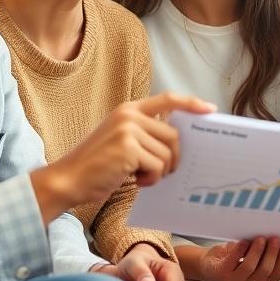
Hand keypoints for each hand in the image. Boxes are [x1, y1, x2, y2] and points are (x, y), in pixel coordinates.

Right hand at [31, 93, 214, 223]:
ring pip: (167, 153)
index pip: (168, 99)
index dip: (191, 103)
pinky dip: (152, 179)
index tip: (210, 110)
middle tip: (159, 171)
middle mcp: (129, 115)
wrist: (69, 179)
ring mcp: (128, 130)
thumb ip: (146, 133)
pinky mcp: (128, 149)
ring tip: (141, 176)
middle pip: (174, 135)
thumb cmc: (98, 166)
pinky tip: (136, 181)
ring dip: (160, 171)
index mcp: (129, 109)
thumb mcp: (121, 140)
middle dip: (173, 158)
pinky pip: (158, 166)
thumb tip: (179, 140)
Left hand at [198, 237, 279, 280]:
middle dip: (273, 255)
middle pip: (266, 272)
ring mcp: (234, 279)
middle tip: (275, 239)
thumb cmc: (230, 256)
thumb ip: (262, 250)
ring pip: (251, 268)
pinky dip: (240, 250)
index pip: (277, 275)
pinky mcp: (222, 274)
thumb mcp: (249, 254)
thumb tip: (277, 234)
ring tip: (261, 239)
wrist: (206, 263)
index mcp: (258, 277)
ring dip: (258, 252)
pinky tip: (244, 241)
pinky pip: (233, 262)